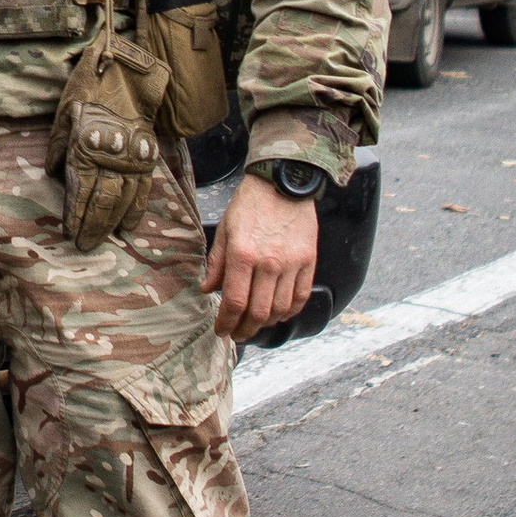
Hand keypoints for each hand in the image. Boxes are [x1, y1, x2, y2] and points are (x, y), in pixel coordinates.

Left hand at [205, 172, 320, 344]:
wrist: (283, 182)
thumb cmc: (250, 204)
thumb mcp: (225, 229)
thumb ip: (217, 262)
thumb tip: (207, 289)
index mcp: (243, 255)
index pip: (234, 302)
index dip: (226, 322)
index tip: (222, 330)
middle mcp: (269, 264)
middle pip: (258, 312)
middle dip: (245, 329)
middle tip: (237, 334)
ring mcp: (291, 264)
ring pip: (281, 309)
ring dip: (267, 324)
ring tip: (256, 324)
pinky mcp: (309, 261)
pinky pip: (301, 296)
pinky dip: (290, 311)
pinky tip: (279, 313)